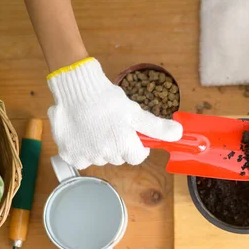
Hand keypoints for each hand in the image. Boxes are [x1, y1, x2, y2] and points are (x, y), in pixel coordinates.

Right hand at [47, 58, 182, 169]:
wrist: (76, 89)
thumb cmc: (108, 99)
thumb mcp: (135, 112)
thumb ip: (156, 127)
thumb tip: (179, 134)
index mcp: (123, 146)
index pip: (137, 157)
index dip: (137, 145)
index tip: (131, 133)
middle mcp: (105, 155)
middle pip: (119, 158)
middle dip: (119, 145)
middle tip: (112, 126)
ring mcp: (86, 156)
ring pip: (100, 158)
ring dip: (100, 147)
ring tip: (96, 127)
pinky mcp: (70, 155)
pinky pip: (82, 159)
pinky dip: (82, 149)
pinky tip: (83, 133)